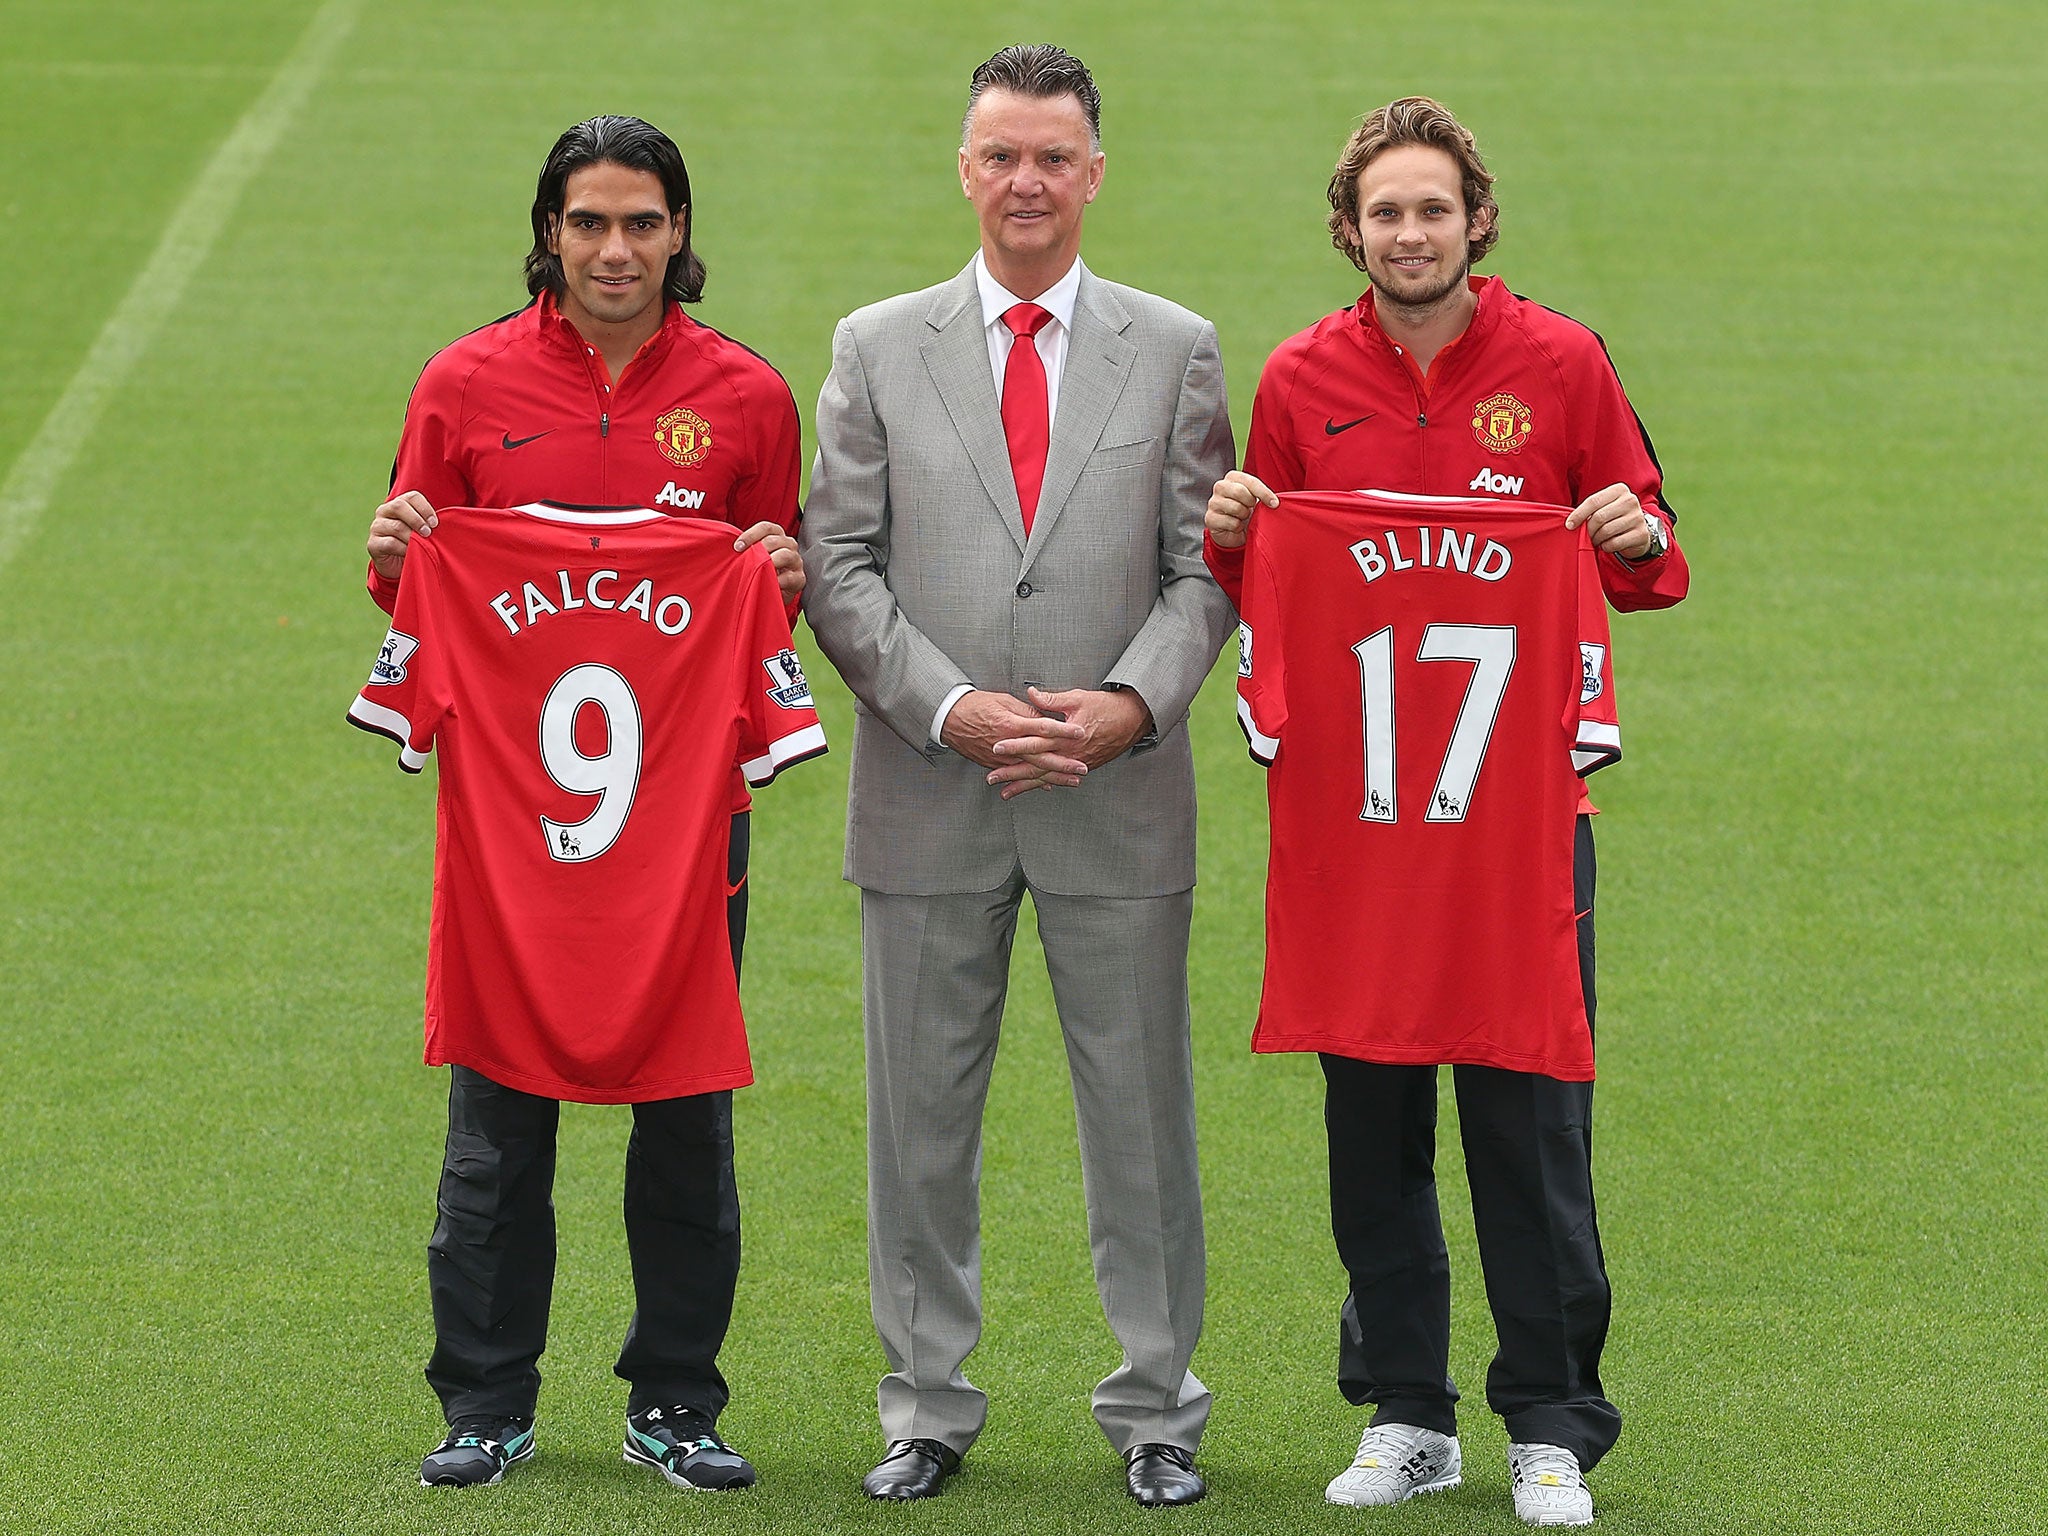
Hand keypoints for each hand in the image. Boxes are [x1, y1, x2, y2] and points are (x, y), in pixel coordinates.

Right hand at [368, 491, 437, 583]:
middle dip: (417, 519)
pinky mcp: (373, 543)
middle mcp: (384, 511)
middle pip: (399, 506)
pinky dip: (403, 548)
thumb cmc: (414, 543)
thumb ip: (430, 523)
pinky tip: (410, 553)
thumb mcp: (423, 530)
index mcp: (399, 504)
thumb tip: (449, 522)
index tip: (435, 523)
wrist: (397, 564)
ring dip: (412, 536)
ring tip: (421, 544)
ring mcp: (377, 527)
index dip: (425, 508)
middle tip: (428, 533)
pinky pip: (390, 543)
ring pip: (396, 527)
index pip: (412, 497)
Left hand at [734, 521, 804, 599]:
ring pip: (785, 555)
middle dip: (758, 550)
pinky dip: (777, 581)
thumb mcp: (753, 556)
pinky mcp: (800, 578)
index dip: (750, 535)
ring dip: (769, 562)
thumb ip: (746, 549)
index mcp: (777, 535)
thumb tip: (726, 545)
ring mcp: (796, 561)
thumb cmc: (761, 570)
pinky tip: (767, 583)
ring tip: (758, 570)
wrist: (775, 591)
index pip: (765, 527)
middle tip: (745, 561)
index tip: (737, 547)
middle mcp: (789, 544)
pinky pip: (790, 577)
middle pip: (774, 540)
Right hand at [942, 690, 1086, 781]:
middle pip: (1041, 756)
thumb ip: (1027, 711)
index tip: (1081, 732)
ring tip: (1072, 781)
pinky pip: (1017, 775)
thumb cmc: (976, 705)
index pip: (1044, 728)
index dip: (1064, 730)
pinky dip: (1033, 782)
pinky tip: (1048, 786)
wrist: (949, 718)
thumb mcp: (1004, 700)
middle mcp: (1008, 745)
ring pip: (1032, 771)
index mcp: (1011, 724)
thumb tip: (1046, 718)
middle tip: (1083, 768)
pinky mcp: (994, 765)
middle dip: (1064, 764)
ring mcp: (1001, 758)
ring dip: (1054, 777)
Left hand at [991, 685, 1151, 783]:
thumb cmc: (1105, 707)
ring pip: (1046, 777)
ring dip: (1024, 785)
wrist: (1131, 720)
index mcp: (1066, 736)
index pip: (1035, 742)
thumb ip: (1052, 699)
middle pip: (1036, 766)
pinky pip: (1058, 778)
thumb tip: (1031, 694)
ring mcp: (1076, 763)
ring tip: (1005, 792)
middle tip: (991, 778)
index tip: (995, 747)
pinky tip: (1031, 789)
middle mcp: (1070, 753)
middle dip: (1012, 773)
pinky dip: (1043, 784)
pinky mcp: (1081, 766)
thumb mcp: (1077, 698)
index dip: (1014, 745)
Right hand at [1204, 470, 1276, 549]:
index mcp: (1233, 477)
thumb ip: (1262, 494)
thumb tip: (1275, 501)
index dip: (1264, 493)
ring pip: (1236, 508)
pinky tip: (1235, 526)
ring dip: (1244, 516)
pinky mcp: (1210, 518)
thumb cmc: (1246, 511)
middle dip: (1250, 504)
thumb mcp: (1256, 499)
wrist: (1234, 531)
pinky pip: (1231, 523)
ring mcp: (1213, 502)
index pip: (1250, 481)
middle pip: (1240, 492)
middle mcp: (1220, 486)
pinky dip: (1238, 527)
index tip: (1275, 504)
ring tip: (1242, 517)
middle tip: (1251, 509)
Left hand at [1564, 483, 1652, 559]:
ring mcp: (1637, 517)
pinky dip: (1606, 546)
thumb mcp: (1604, 507)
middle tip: (1587, 535)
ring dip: (1596, 539)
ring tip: (1597, 539)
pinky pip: (1614, 543)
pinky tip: (1607, 544)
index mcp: (1619, 490)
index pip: (1593, 501)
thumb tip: (1571, 522)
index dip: (1578, 514)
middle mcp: (1630, 500)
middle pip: (1599, 517)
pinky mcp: (1640, 534)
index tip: (1569, 525)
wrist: (1638, 531)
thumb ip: (1590, 510)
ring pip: (1606, 531)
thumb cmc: (1614, 517)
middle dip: (1588, 529)